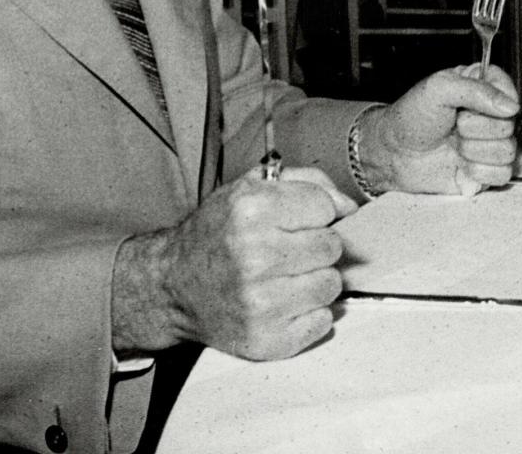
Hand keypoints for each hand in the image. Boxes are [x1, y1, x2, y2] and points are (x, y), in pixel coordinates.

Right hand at [112, 168, 355, 360]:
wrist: (174, 285)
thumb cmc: (215, 234)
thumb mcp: (247, 189)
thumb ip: (302, 182)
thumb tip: (347, 205)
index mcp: (250, 210)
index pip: (323, 206)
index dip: (315, 211)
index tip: (299, 218)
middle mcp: (255, 256)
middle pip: (332, 246)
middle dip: (316, 244)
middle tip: (289, 248)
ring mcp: (262, 303)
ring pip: (332, 285)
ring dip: (315, 279)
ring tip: (285, 275)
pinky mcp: (269, 339)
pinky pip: (324, 321)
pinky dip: (309, 312)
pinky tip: (283, 301)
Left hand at [358, 65, 518, 195]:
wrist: (395, 152)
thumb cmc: (410, 118)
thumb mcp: (436, 89)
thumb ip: (474, 90)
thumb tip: (509, 104)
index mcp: (480, 88)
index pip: (509, 91)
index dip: (495, 102)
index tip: (469, 106)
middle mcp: (489, 115)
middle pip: (509, 125)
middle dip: (475, 128)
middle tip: (454, 126)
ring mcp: (490, 143)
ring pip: (508, 151)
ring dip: (474, 150)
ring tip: (454, 144)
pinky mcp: (489, 169)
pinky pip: (502, 174)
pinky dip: (478, 171)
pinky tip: (461, 163)